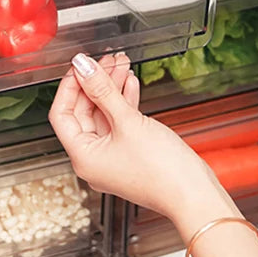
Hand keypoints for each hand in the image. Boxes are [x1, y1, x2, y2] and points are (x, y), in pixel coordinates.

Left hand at [49, 51, 238, 234]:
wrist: (196, 195)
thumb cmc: (163, 172)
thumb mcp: (128, 122)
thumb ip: (103, 90)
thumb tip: (82, 67)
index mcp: (82, 157)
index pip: (61, 114)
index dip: (70, 86)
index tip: (80, 66)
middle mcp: (93, 159)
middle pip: (83, 112)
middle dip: (95, 83)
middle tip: (106, 61)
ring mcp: (112, 157)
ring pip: (104, 115)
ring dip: (112, 89)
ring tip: (121, 65)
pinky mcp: (130, 154)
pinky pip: (119, 123)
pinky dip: (123, 102)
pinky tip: (130, 84)